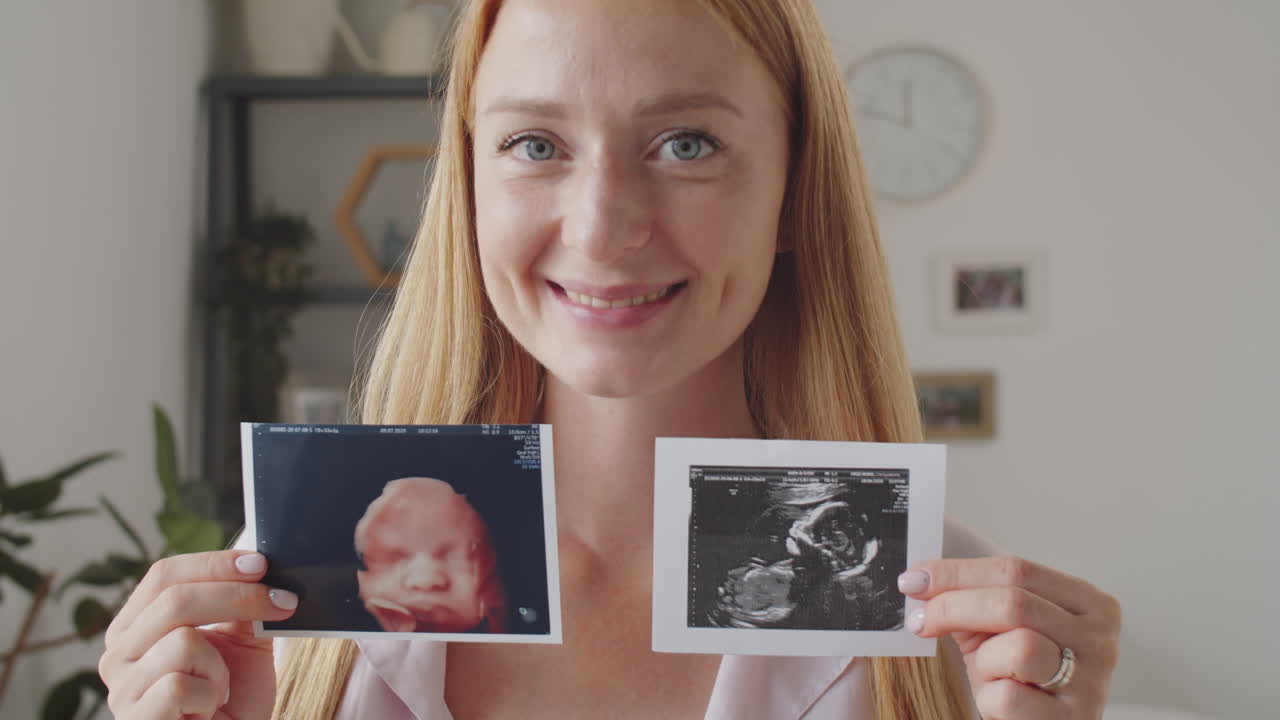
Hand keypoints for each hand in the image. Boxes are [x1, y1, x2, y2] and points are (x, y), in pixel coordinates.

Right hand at [98, 550, 297, 718]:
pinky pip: (179, 685)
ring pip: (182, 642)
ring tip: (217, 689)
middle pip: (174, 600)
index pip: (164, 575)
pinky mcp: (137, 718)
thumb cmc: (230, 700)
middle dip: (237, 596)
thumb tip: (257, 567)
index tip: (260, 564)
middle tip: (283, 601)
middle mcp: (118, 653)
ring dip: (219, 665)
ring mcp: (122, 688)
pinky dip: (208, 695)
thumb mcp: (242, 644)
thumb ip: (242, 607)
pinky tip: (205, 710)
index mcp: (136, 626)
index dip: (214, 564)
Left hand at [898, 556, 1120, 718]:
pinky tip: (997, 703)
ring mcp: (1092, 682)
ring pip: (1021, 647)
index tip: (913, 580)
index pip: (1017, 569)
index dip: (957, 572)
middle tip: (917, 620)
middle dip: (953, 607)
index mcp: (1088, 603)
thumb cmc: (1018, 678)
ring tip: (986, 673)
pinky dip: (989, 699)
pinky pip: (1011, 697)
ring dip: (984, 660)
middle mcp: (1100, 639)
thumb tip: (919, 580)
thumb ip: (969, 599)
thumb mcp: (998, 630)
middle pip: (1014, 602)